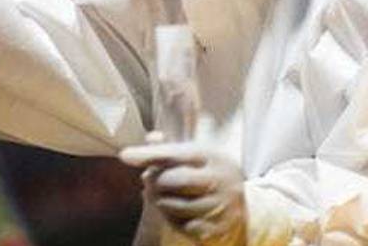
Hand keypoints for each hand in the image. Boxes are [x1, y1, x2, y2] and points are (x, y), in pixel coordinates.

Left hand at [120, 132, 246, 245]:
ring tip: (163, 198)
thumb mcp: (194, 157)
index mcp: (212, 156)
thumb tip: (152, 137)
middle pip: (174, 180)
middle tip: (150, 182)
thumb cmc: (207, 176)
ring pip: (175, 207)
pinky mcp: (218, 229)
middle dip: (156, 182)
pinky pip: (185, 228)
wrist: (243, 208)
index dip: (150, 154)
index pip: (177, 153)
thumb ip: (170, 147)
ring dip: (162, 203)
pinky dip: (175, 222)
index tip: (124, 155)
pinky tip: (177, 215)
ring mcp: (221, 206)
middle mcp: (221, 180)